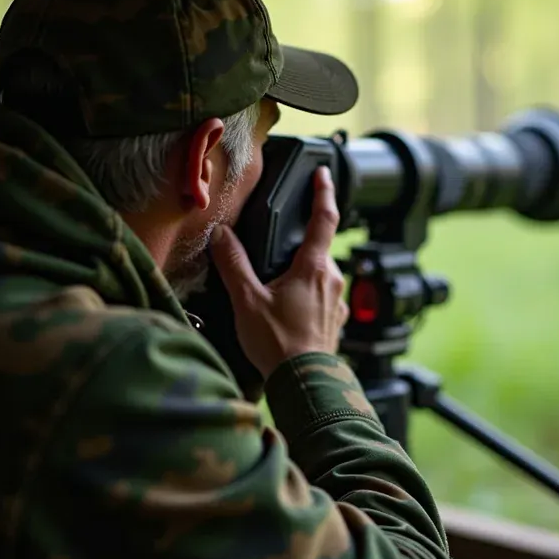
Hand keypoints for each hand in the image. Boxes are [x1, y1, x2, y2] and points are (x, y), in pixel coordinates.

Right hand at [209, 166, 349, 378]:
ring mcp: (336, 302)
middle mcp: (332, 280)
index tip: (323, 173)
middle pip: (317, 249)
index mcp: (313, 267)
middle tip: (273, 253)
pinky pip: (321, 298)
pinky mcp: (335, 321)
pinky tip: (286, 311)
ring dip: (300, 274)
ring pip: (319, 274)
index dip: (324, 192)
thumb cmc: (278, 344)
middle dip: (298, 246)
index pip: (324, 218)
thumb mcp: (247, 299)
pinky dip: (305, 296)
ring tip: (274, 290)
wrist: (304, 384)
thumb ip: (233, 263)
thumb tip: (221, 234)